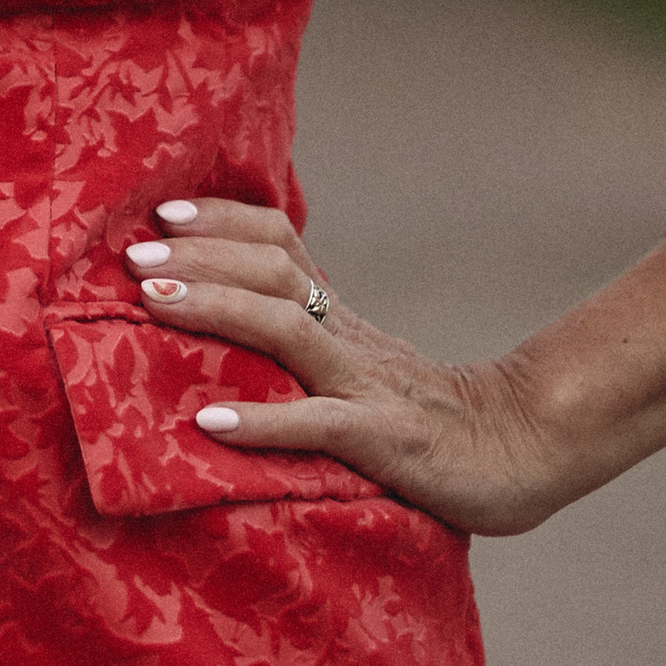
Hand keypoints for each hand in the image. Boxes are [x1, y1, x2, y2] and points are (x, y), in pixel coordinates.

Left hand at [121, 206, 665, 536]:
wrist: (531, 452)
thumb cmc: (433, 422)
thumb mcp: (361, 372)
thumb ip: (305, 351)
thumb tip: (226, 331)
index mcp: (342, 321)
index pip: (280, 243)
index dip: (222, 221)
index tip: (162, 213)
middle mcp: (350, 340)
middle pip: (271, 271)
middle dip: (198, 256)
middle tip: (133, 252)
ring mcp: (370, 387)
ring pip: (286, 329)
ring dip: (215, 309)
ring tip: (151, 302)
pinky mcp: (388, 442)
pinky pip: (320, 425)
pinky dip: (264, 421)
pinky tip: (211, 423)